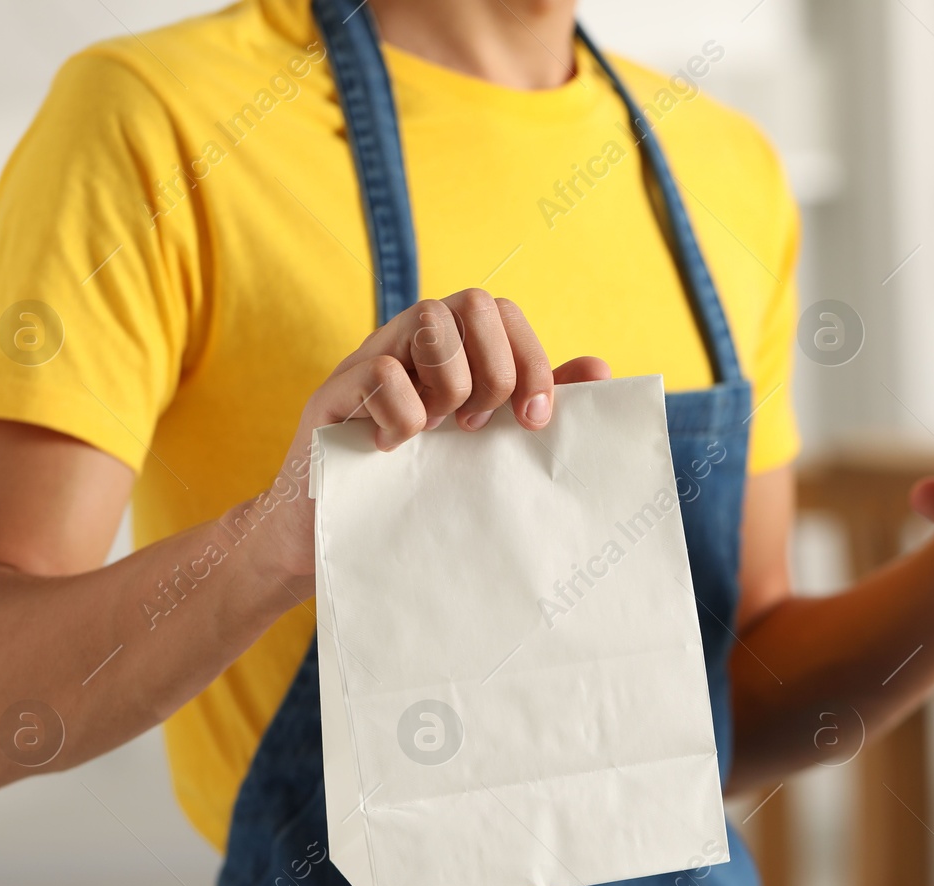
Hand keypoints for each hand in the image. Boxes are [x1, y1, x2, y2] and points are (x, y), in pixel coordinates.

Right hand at [253, 289, 611, 582]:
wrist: (333, 534)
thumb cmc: (415, 483)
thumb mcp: (483, 442)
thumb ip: (532, 401)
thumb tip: (601, 369)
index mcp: (452, 349)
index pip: (504, 313)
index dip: (532, 359)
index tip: (535, 420)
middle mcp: (411, 342)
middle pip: (475, 302)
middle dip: (497, 369)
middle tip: (479, 426)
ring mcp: (369, 358)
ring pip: (430, 319)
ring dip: (451, 385)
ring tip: (437, 432)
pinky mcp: (332, 390)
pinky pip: (382, 372)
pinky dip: (402, 416)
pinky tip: (392, 448)